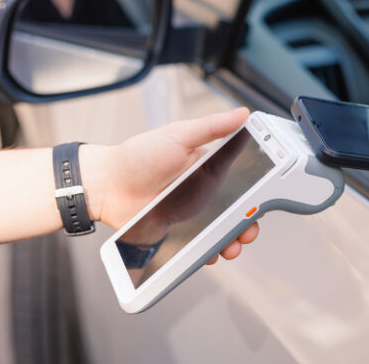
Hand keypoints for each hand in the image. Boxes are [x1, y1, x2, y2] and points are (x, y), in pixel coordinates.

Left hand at [80, 107, 256, 263]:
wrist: (106, 185)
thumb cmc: (138, 156)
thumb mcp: (178, 135)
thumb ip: (212, 127)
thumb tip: (242, 114)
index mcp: (208, 168)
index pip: (242, 182)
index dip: (256, 194)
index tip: (263, 201)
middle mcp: (203, 193)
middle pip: (236, 211)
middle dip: (248, 224)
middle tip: (249, 231)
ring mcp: (191, 215)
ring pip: (221, 232)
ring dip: (232, 241)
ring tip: (233, 247)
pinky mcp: (177, 233)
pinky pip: (198, 246)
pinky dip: (208, 253)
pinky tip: (211, 253)